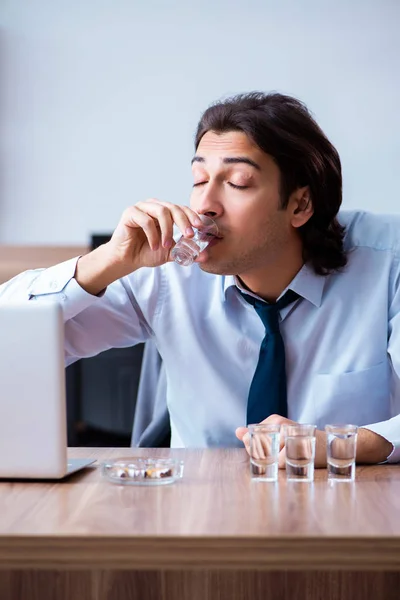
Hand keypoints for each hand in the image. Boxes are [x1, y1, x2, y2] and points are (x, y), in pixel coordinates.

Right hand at [75, 200, 201, 294]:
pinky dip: (153, 235)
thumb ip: (185, 251)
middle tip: (189, 235)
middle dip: (184, 222)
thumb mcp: (170, 252)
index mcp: (164, 212)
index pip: (181, 208)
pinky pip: (146, 220)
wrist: (126, 260)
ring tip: (166, 245)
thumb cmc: (146, 252)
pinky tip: (154, 246)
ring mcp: (141, 207)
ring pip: (161, 211)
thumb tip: (204, 256)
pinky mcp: (130, 213)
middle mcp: (154, 206)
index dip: (192, 216)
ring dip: (167, 230)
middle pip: (173, 207)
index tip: (200, 227)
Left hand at [236, 415, 392, 467]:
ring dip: (273, 464)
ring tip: (290, 458)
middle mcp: (279, 425)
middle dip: (261, 458)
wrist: (333, 444)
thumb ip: (257, 434)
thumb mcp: (281, 434)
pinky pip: (280, 465)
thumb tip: (237, 431)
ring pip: (267, 458)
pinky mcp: (296, 449)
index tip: (268, 455)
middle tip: (281, 457)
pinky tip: (295, 462)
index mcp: (274, 420)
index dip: (251, 451)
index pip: (249, 439)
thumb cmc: (303, 441)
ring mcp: (287, 437)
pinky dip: (284, 467)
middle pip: (256, 449)